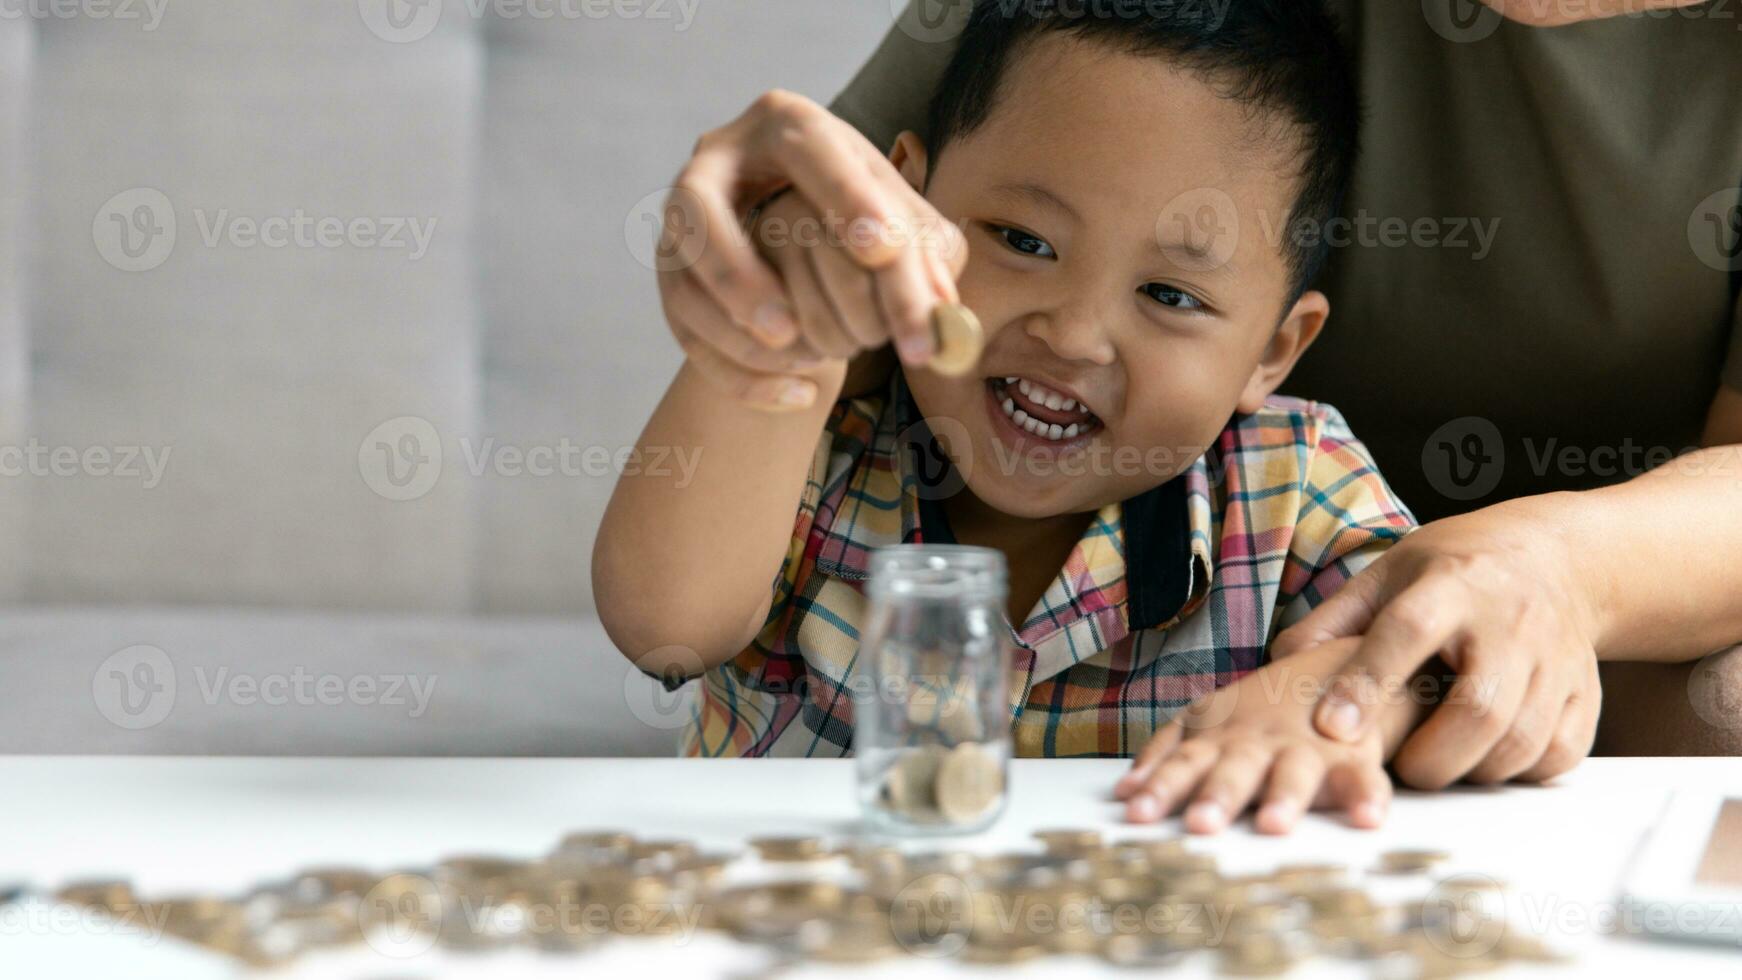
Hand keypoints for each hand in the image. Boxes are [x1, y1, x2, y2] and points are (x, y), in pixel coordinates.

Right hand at [659, 90, 966, 409]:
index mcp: (786, 126)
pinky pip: (687, 333)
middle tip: (796, 328)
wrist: (803, 232)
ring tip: (799, 355)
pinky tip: (801, 396)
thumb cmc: (860, 215)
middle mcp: (718, 162)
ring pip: (682, 278)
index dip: (845, 198)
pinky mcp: (674, 277)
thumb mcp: (901, 219)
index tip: (884, 248)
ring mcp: (683, 224)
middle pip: (701, 211)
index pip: (809, 151)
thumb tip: (942, 311)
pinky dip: (740, 374)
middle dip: (743, 274)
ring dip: (733, 325)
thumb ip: (926, 254)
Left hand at [1113, 639, 1402, 834]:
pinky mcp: (1352, 758)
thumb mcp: (1206, 722)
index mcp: (1219, 738)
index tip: (1137, 814)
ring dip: (1284, 797)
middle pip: (1234, 770)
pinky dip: (1367, 797)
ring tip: (1274, 825)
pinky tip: (1367, 819)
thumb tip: (1124, 793)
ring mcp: (1305, 749)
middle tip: (1201, 824)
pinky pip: (1362, 779)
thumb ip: (1165, 755)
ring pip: (1293, 774)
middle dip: (1217, 796)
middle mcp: (1259, 744)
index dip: (1160, 787)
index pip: (1183, 764)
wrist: (1336, 668)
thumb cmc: (1260, 711)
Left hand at [1272, 498, 1602, 788]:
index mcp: (1451, 584)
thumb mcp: (1390, 572)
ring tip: (1438, 763)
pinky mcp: (1586, 693)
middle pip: (1480, 708)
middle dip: (1432, 756)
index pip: (1407, 633)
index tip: (1332, 727)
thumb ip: (1335, 620)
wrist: (1558, 556)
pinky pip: (1559, 755)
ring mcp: (1556, 660)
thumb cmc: (1456, 569)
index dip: (1367, 682)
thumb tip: (1280, 668)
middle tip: (1399, 766)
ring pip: (1520, 742)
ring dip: (1471, 770)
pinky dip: (1519, 771)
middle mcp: (1510, 622)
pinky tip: (1488, 758)